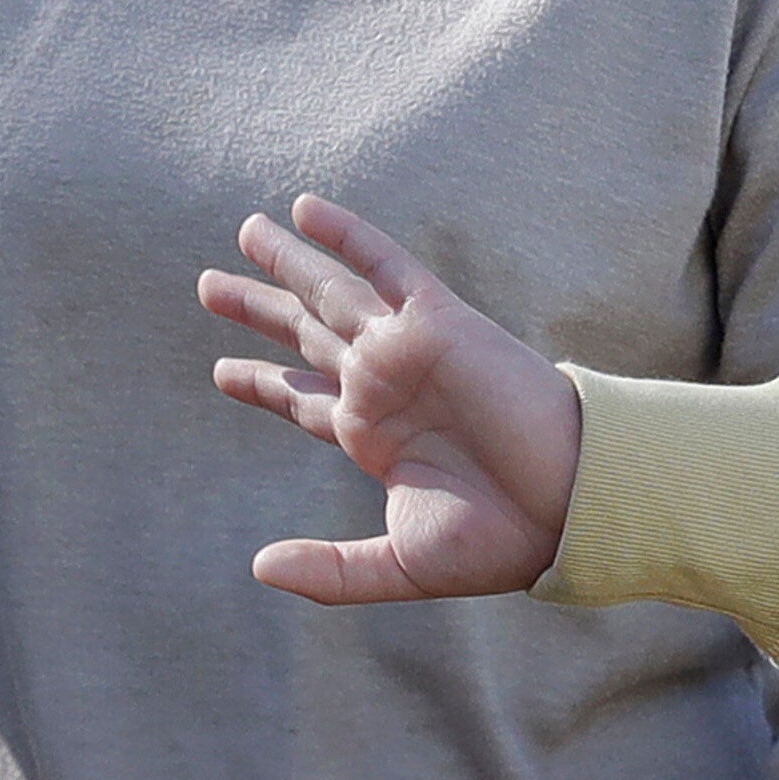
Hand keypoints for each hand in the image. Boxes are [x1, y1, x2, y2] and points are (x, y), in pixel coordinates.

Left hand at [197, 193, 586, 602]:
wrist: (570, 505)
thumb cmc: (500, 541)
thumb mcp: (398, 565)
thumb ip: (330, 571)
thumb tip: (258, 568)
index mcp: (375, 438)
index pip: (304, 400)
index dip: (262, 383)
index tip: (221, 372)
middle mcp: (384, 387)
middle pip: (306, 336)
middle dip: (259, 310)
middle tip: (208, 286)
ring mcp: (407, 350)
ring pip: (333, 293)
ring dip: (288, 262)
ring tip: (245, 231)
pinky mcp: (437, 322)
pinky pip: (385, 266)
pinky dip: (348, 235)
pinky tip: (305, 208)